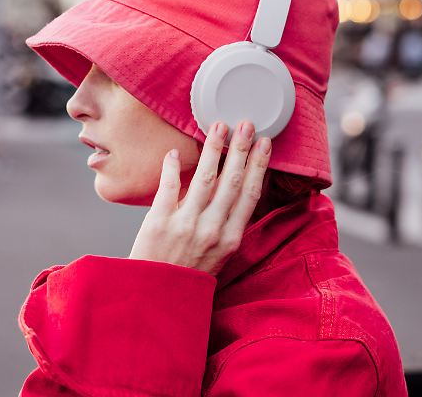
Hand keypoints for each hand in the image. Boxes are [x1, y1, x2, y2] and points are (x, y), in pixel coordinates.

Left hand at [128, 121, 271, 274]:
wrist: (156, 297)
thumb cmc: (189, 274)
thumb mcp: (219, 254)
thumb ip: (226, 223)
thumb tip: (231, 186)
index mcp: (231, 238)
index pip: (250, 194)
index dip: (259, 166)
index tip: (265, 144)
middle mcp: (212, 230)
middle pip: (232, 181)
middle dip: (241, 149)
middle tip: (247, 124)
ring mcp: (186, 225)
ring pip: (204, 178)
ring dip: (213, 148)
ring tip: (219, 126)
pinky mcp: (159, 222)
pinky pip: (168, 187)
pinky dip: (171, 167)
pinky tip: (174, 152)